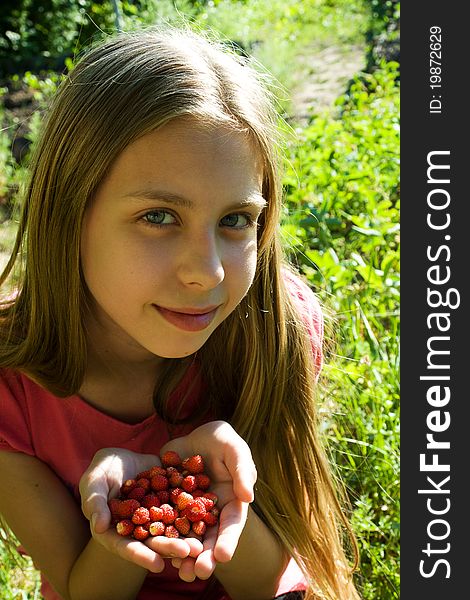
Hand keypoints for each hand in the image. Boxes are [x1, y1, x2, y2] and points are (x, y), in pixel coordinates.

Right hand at [79, 448, 201, 572]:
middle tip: (188, 553)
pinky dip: (193, 512)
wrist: (122, 454)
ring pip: (170, 528)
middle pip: (153, 541)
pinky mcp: (168, 501)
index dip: (141, 556)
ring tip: (201, 544)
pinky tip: (207, 515)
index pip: (126, 547)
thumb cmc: (101, 470)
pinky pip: (181, 507)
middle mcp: (138, 529)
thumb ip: (95, 503)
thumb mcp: (94, 482)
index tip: (157, 565)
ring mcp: (155, 516)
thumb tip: (99, 526)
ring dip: (185, 537)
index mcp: (116, 532)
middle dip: (170, 547)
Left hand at [159, 420, 256, 581]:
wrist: (195, 435)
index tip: (222, 556)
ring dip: (185, 556)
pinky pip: (165, 524)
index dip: (228, 540)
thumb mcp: (235, 449)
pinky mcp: (169, 506)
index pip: (232, 525)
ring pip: (187, 538)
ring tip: (181, 572)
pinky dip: (162, 537)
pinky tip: (156, 550)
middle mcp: (211, 513)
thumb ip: (242, 470)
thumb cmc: (222, 440)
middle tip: (199, 573)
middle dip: (205, 557)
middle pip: (209, 538)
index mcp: (231, 502)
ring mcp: (190, 512)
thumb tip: (248, 497)